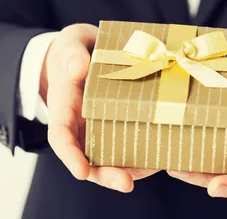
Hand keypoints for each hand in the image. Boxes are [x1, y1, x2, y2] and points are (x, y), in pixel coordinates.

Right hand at [43, 23, 158, 191]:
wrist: (86, 51)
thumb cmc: (74, 49)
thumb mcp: (70, 43)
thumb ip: (71, 54)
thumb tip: (78, 68)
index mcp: (64, 106)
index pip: (61, 136)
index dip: (70, 156)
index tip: (81, 172)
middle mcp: (82, 124)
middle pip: (89, 157)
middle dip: (106, 174)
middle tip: (126, 184)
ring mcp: (102, 127)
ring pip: (113, 155)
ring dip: (131, 168)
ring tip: (154, 169)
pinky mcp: (122, 122)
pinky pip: (133, 140)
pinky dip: (146, 151)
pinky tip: (165, 155)